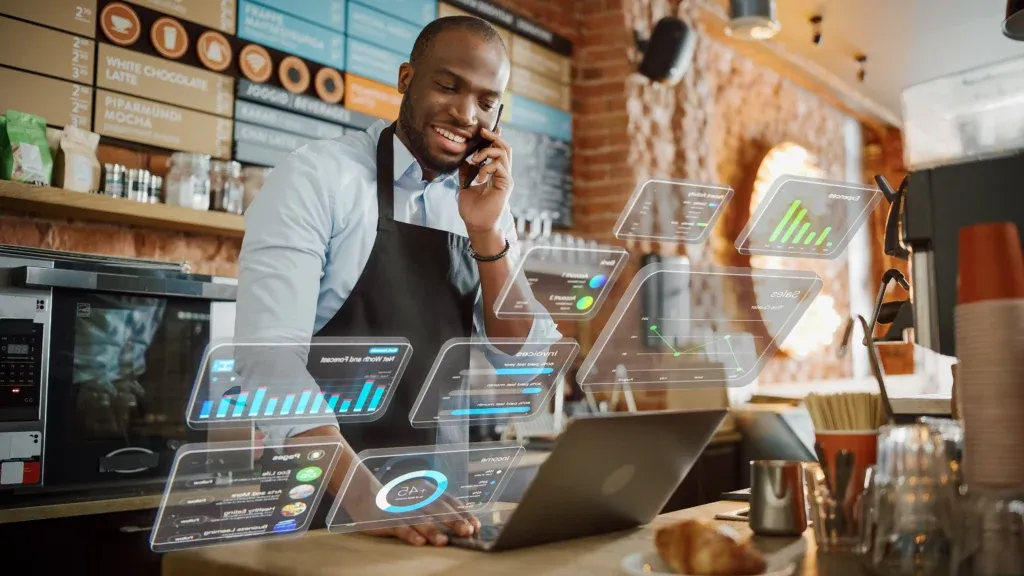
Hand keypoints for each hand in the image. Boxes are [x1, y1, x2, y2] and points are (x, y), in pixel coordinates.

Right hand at [340, 461, 481, 545]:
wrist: (365, 495)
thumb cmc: (399, 501)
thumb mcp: (420, 500)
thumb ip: (438, 508)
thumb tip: (464, 523)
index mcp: (427, 492)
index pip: (449, 501)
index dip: (463, 513)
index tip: (475, 525)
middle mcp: (416, 498)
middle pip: (437, 509)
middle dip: (453, 521)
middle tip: (467, 531)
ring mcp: (401, 509)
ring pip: (419, 519)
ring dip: (432, 530)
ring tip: (444, 542)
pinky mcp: (386, 519)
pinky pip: (399, 527)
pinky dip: (409, 534)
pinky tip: (419, 543)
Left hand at [458, 127, 512, 235]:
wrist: (477, 225)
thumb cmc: (472, 209)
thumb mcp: (465, 185)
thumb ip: (466, 171)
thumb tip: (464, 159)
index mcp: (495, 174)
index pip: (498, 151)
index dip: (493, 139)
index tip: (483, 131)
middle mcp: (503, 174)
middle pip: (505, 148)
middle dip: (494, 137)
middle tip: (482, 132)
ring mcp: (505, 179)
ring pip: (504, 153)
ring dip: (487, 152)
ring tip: (475, 160)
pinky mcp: (506, 185)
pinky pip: (499, 166)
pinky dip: (487, 167)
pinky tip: (479, 177)